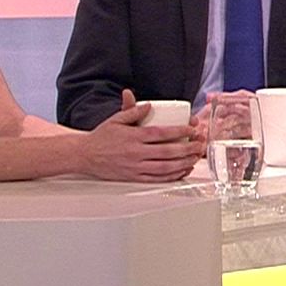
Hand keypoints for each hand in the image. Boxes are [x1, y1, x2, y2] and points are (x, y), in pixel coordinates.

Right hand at [77, 89, 202, 181]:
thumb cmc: (101, 137)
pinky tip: (181, 171)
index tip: (192, 129)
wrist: (85, 155)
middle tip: (200, 144)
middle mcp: (136, 153)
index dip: (180, 131)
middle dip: (187, 148)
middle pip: (167, 152)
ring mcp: (135, 167)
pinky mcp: (133, 178)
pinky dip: (171, 176)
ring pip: (164, 167)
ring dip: (183, 163)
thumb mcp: (116, 119)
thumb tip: (150, 105)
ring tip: (195, 158)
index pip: (162, 133)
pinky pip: (156, 179)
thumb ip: (133, 111)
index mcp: (133, 137)